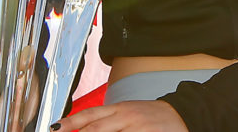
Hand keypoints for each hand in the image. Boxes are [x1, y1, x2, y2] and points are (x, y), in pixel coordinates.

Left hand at [52, 100, 186, 131]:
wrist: (182, 114)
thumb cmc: (151, 116)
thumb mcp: (127, 112)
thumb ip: (106, 120)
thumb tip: (83, 127)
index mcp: (119, 108)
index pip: (90, 114)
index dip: (70, 122)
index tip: (55, 128)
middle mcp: (127, 117)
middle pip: (96, 130)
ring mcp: (138, 129)